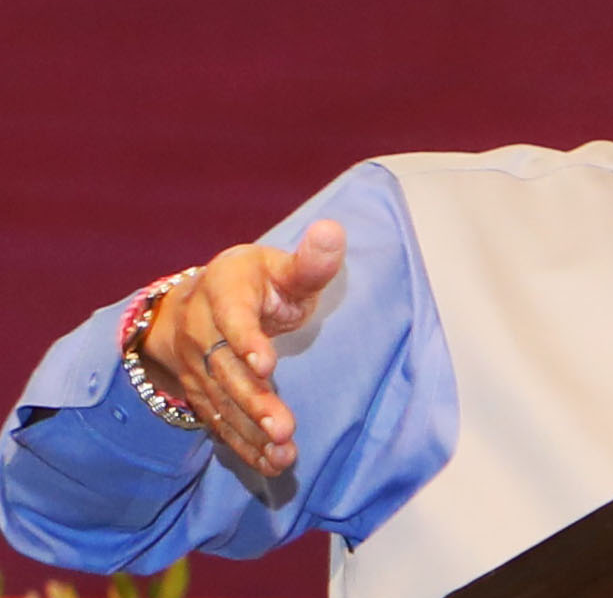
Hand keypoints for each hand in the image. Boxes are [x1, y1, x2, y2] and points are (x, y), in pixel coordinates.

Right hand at [142, 220, 345, 475]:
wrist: (198, 303)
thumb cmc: (256, 282)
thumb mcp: (281, 266)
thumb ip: (309, 260)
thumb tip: (332, 231)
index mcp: (222, 290)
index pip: (231, 317)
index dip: (246, 340)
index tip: (267, 365)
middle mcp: (201, 331)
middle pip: (225, 369)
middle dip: (253, 400)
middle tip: (283, 427)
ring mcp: (198, 367)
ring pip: (221, 401)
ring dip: (251, 431)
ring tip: (283, 452)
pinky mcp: (203, 394)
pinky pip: (220, 423)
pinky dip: (245, 446)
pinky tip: (272, 463)